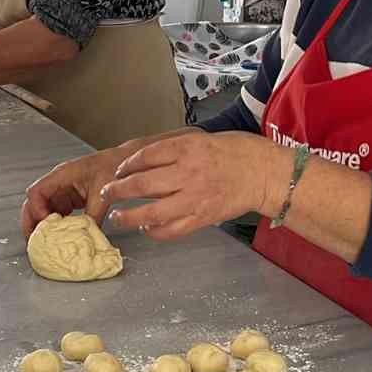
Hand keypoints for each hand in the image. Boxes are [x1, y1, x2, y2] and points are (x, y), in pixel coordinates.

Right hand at [21, 147, 126, 238]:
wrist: (124, 161)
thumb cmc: (112, 168)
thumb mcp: (102, 195)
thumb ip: (93, 216)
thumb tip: (87, 237)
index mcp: (62, 175)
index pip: (37, 192)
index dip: (36, 210)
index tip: (45, 226)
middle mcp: (58, 181)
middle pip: (34, 201)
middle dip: (32, 221)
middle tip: (34, 240)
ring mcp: (63, 189)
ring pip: (44, 207)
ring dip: (43, 224)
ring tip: (44, 242)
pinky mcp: (71, 196)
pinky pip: (57, 210)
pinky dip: (55, 223)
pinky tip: (59, 235)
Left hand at [101, 131, 276, 240]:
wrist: (264, 173)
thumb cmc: (237, 152)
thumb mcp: (203, 139)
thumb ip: (176, 150)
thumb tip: (146, 160)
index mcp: (187, 149)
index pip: (145, 156)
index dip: (127, 165)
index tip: (118, 170)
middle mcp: (187, 173)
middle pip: (141, 184)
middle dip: (118, 190)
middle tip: (106, 192)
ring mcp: (194, 198)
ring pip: (151, 212)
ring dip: (129, 216)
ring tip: (117, 217)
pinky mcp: (203, 217)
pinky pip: (172, 230)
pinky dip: (155, 232)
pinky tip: (147, 229)